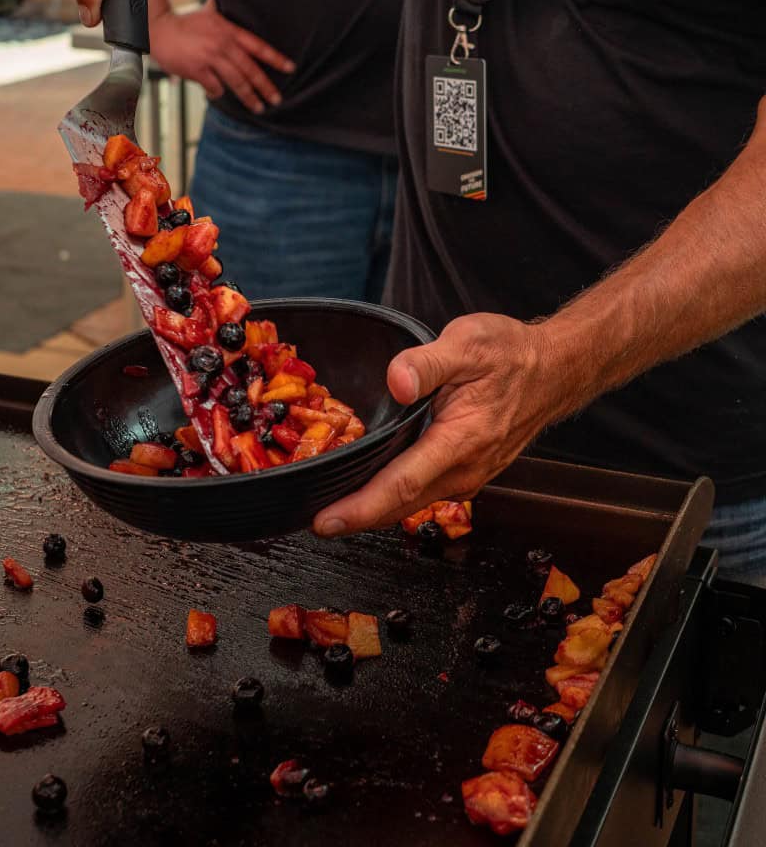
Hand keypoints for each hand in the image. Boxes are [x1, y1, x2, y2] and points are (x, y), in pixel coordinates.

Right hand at [150, 0, 294, 110]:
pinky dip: (217, 92)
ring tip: (258, 107)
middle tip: (277, 99)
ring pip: (236, 81)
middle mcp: (222, 43)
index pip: (258, 46)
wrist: (158, 30)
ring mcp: (210, 57)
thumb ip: (220, 8)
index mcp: (229, 30)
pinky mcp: (197, 69)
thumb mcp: (208, 13)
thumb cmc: (184, 24)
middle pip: (250, 69)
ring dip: (249, 97)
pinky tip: (216, 93)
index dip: (275, 58)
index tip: (290, 68)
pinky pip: (214, 87)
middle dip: (266, 87)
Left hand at [312, 313, 568, 536]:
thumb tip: (396, 382)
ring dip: (372, 509)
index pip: (400, 485)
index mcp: (459, 441)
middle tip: (309, 521)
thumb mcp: (467, 343)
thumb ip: (426, 363)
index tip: (323, 522)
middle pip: (399, 506)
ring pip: (411, 503)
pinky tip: (370, 487)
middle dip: (354, 517)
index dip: (359, 508)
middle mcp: (464, 470)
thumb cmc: (511, 355)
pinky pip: (423, 493)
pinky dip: (393, 497)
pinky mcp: (468, 473)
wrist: (554, 370)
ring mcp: (468, 477)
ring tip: (331, 506)